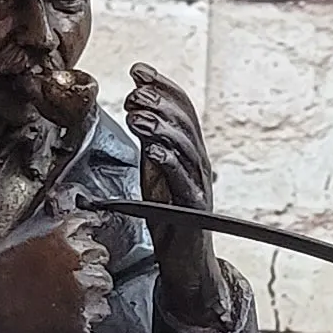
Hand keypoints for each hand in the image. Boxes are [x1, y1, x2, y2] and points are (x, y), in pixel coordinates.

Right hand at [0, 213, 114, 332]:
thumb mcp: (28, 229)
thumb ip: (58, 223)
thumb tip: (82, 215)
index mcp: (65, 229)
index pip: (95, 224)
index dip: (84, 237)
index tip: (75, 248)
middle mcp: (77, 255)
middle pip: (101, 256)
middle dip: (87, 264)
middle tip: (61, 276)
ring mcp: (82, 288)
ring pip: (103, 285)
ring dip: (90, 289)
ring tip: (61, 294)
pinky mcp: (81, 318)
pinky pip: (99, 313)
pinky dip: (86, 315)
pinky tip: (62, 311)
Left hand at [124, 62, 225, 322]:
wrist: (184, 262)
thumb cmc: (168, 217)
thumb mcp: (153, 171)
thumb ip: (150, 143)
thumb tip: (138, 109)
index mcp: (190, 150)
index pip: (182, 108)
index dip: (162, 85)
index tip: (138, 70)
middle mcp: (199, 163)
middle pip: (185, 121)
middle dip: (159, 100)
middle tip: (134, 91)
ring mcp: (198, 184)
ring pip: (186, 146)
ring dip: (160, 127)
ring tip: (135, 115)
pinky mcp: (193, 208)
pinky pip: (184, 180)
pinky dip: (169, 162)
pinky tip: (153, 150)